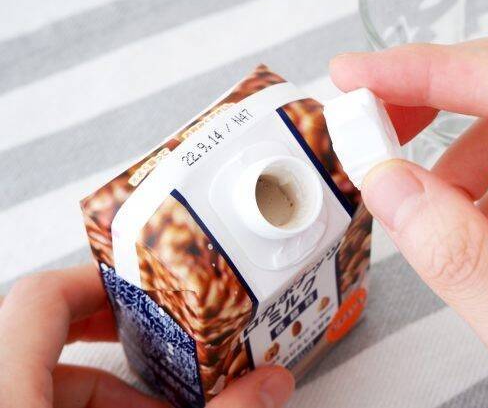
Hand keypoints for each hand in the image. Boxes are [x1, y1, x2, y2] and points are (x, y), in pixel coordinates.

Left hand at [0, 265, 293, 407]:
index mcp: (6, 388)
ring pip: (43, 378)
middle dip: (120, 348)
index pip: (41, 298)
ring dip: (111, 391)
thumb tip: (270, 385)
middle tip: (165, 351)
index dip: (98, 283)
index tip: (145, 290)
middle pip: (48, 337)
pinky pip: (34, 403)